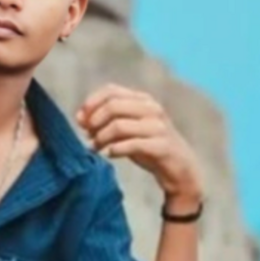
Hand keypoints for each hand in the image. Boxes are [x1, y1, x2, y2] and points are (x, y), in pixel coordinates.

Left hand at [77, 83, 204, 202]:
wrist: (180, 169)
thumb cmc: (149, 148)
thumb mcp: (127, 131)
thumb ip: (106, 122)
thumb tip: (80, 118)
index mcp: (142, 100)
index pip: (111, 91)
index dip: (91, 103)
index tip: (81, 120)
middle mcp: (151, 109)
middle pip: (113, 106)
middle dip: (95, 121)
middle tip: (88, 136)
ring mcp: (158, 127)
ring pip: (119, 125)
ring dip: (101, 138)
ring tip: (96, 148)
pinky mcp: (161, 146)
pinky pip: (131, 144)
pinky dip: (115, 150)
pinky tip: (109, 155)